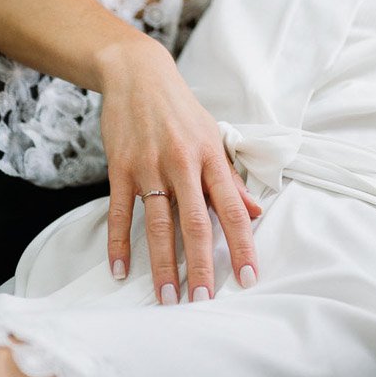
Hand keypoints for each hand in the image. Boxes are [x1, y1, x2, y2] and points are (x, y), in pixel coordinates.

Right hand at [97, 38, 260, 302]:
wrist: (138, 75)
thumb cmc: (181, 111)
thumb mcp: (213, 139)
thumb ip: (230, 180)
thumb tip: (257, 213)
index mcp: (211, 158)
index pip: (233, 209)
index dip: (243, 245)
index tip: (249, 278)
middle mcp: (183, 164)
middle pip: (196, 223)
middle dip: (202, 265)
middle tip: (203, 301)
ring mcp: (150, 167)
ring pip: (158, 224)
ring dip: (163, 264)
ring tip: (167, 297)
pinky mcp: (120, 168)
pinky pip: (119, 212)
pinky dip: (118, 244)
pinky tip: (120, 272)